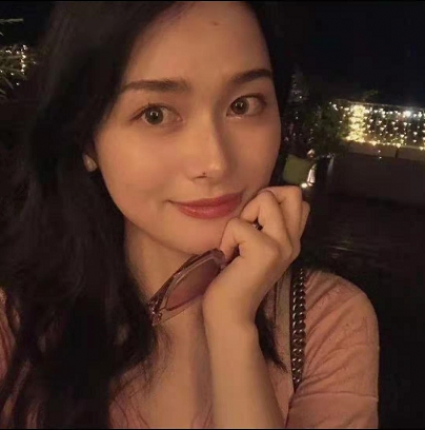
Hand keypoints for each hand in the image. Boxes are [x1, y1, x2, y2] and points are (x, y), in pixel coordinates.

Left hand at [202, 186, 309, 327]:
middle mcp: (293, 241)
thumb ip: (266, 226)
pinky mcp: (264, 251)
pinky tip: (228, 257)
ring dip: (243, 217)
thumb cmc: (237, 277)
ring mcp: (282, 245)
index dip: (274, 200)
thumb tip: (262, 199)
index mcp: (292, 240)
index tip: (256, 223)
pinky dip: (227, 238)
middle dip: (262, 199)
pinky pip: (239, 224)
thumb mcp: (258, 248)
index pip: (298, 200)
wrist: (231, 312)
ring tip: (237, 243)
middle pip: (291, 191)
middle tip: (247, 227)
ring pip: (266, 199)